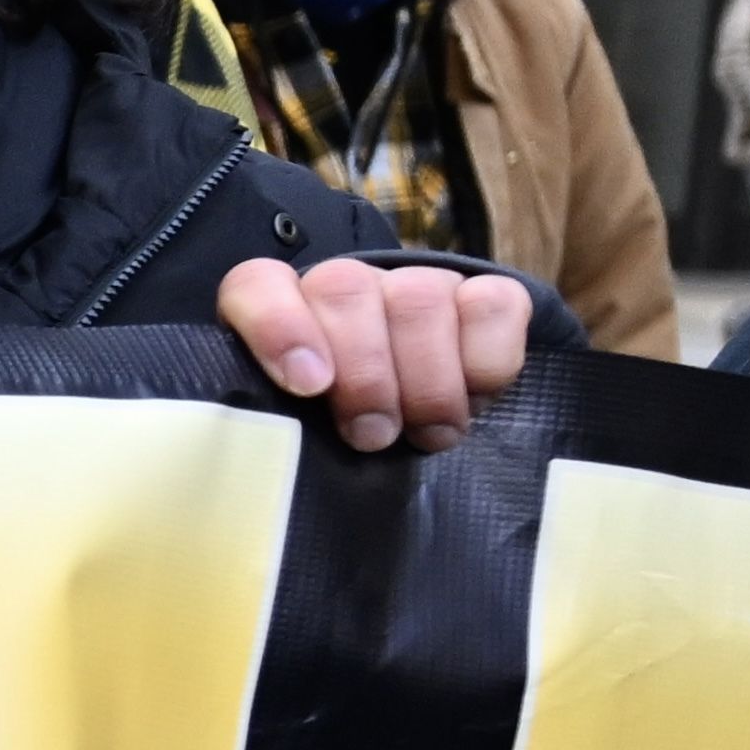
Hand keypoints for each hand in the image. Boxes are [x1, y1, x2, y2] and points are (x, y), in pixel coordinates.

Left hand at [215, 251, 534, 453]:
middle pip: (343, 288)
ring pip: (418, 297)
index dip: (278, 326)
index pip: (257, 286)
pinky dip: (485, 361)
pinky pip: (493, 305)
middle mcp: (349, 288)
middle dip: (363, 373)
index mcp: (281, 314)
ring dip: (425, 380)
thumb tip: (259, 465)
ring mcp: (420, 285)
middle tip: (371, 436)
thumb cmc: (347, 444)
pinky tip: (473, 400)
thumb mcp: (301, 442)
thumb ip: (273, 433)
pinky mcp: (489, 297)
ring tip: (427, 434)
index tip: (308, 385)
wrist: (429, 441)